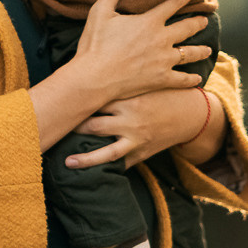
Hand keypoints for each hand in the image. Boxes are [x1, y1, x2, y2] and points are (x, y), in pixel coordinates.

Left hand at [68, 88, 220, 169]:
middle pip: (95, 126)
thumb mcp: (145, 81)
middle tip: (56, 131)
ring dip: (86, 159)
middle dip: (75, 129)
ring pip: (107, 153)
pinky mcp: (143, 153)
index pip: (96, 100)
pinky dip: (107, 169)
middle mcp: (131, 120)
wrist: (191, 113)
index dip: (76, 102)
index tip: (58, 103)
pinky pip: (123, 164)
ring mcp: (137, 139)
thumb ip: (121, 80)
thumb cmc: (163, 93)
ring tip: (67, 162)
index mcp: (129, 99)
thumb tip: (91, 71)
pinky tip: (91, 175)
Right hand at [70, 0, 212, 104]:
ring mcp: (163, 61)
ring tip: (208, 49)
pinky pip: (181, 80)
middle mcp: (162, 40)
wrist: (94, 78)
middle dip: (198, 23)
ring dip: (200, 50)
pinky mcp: (160, 80)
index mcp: (150, 22)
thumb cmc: (95, 44)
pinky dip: (191, 80)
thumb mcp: (101, 11)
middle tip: (205, 20)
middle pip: (187, 28)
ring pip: (189, 54)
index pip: (174, 3)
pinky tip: (197, 79)